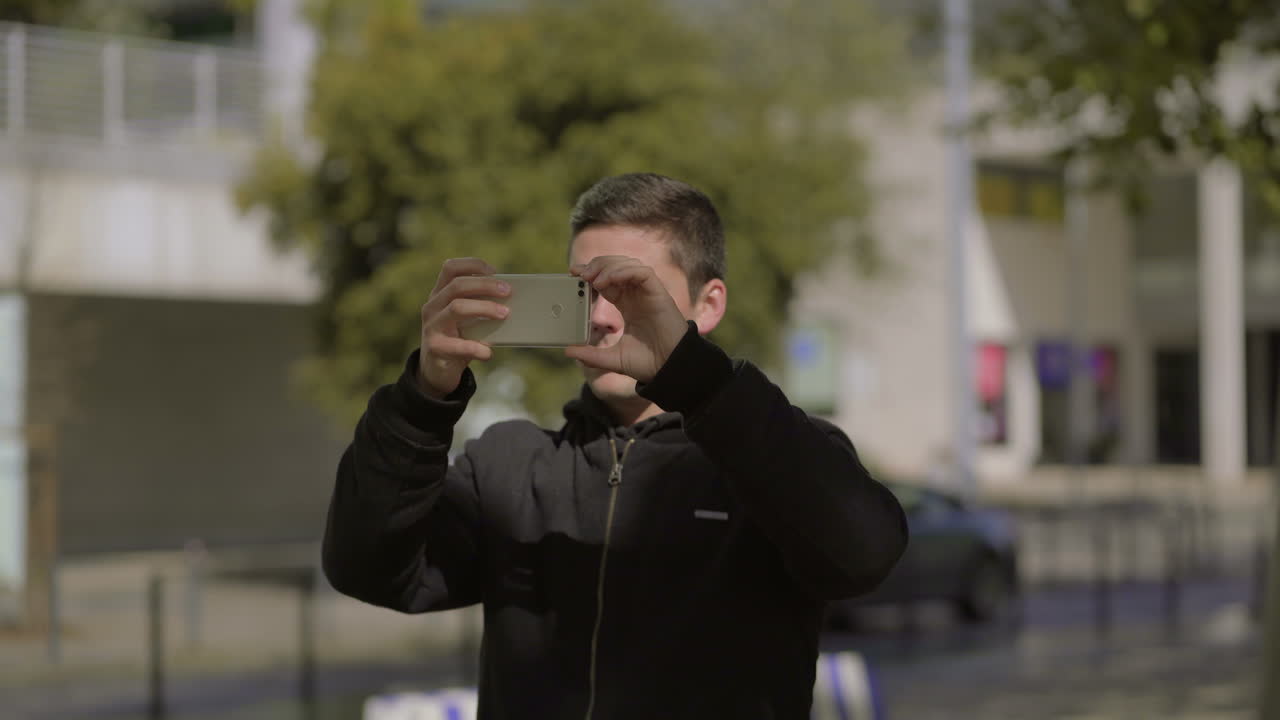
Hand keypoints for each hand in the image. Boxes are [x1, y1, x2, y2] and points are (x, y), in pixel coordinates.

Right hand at [417, 258, 509, 397]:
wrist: (436, 371)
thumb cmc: (457, 339)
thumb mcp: (466, 319)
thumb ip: (479, 306)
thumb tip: (511, 300)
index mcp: (440, 294)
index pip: (451, 268)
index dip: (472, 265)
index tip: (494, 271)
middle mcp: (432, 306)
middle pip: (457, 285)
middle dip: (485, 285)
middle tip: (508, 291)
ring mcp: (432, 326)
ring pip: (457, 308)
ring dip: (484, 308)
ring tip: (504, 314)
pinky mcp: (435, 348)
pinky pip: (458, 345)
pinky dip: (477, 347)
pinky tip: (488, 352)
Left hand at [566, 256, 688, 383]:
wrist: (669, 370)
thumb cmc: (647, 364)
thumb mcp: (611, 359)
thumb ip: (590, 355)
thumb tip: (568, 351)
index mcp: (627, 305)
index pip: (607, 281)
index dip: (591, 274)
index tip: (574, 273)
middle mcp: (638, 296)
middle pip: (616, 267)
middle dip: (598, 265)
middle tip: (580, 274)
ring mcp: (649, 293)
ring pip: (629, 265)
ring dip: (609, 267)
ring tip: (594, 278)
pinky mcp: (659, 294)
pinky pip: (643, 273)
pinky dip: (626, 271)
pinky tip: (611, 279)